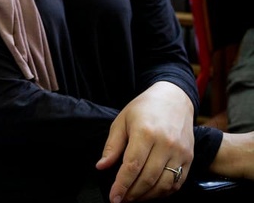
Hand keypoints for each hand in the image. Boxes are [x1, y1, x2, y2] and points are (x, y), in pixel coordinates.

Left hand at [96, 81, 194, 201]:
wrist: (174, 98)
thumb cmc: (144, 108)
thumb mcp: (122, 121)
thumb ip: (112, 146)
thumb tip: (101, 167)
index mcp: (145, 133)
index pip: (132, 166)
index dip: (122, 185)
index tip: (114, 198)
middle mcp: (166, 144)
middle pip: (148, 178)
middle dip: (133, 194)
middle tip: (122, 200)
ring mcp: (180, 152)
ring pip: (164, 184)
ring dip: (148, 196)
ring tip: (134, 198)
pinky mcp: (189, 157)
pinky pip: (178, 182)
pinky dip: (164, 192)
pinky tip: (151, 192)